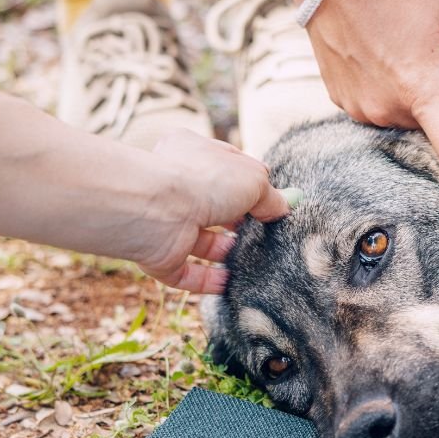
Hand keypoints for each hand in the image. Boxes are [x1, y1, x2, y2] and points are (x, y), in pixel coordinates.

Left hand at [134, 131, 289, 293]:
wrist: (156, 208)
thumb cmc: (205, 180)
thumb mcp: (255, 179)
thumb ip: (271, 196)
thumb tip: (282, 209)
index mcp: (193, 154)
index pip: (226, 168)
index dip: (250, 184)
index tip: (271, 202)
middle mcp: (178, 186)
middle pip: (216, 207)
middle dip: (240, 222)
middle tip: (265, 233)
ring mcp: (168, 222)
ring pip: (202, 241)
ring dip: (227, 252)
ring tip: (254, 259)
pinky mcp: (160, 255)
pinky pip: (187, 272)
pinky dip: (209, 281)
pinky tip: (232, 283)